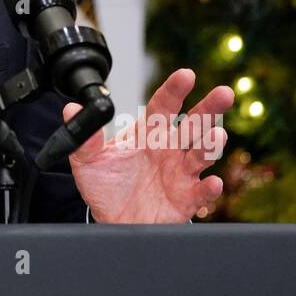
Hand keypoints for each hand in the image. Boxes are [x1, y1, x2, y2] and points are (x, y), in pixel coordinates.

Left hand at [65, 68, 232, 223]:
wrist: (112, 220)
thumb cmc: (106, 185)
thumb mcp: (87, 160)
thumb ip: (85, 137)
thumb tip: (71, 109)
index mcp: (149, 133)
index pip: (163, 106)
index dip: (175, 90)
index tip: (186, 75)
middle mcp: (169, 149)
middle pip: (194, 124)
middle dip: (210, 108)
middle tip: (223, 93)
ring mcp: (181, 173)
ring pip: (202, 154)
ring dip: (211, 144)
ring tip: (216, 135)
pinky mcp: (186, 199)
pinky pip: (202, 192)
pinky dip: (209, 188)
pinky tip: (213, 182)